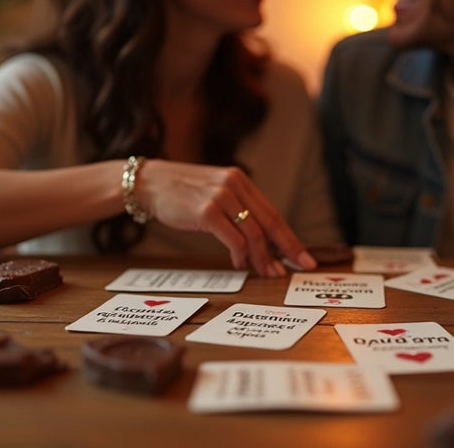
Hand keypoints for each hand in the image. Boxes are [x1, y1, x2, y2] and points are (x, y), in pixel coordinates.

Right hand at [136, 160, 316, 276]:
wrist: (149, 182)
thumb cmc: (181, 193)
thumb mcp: (214, 192)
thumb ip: (236, 207)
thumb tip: (259, 239)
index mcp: (240, 181)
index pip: (273, 213)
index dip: (290, 237)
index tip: (303, 255)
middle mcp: (235, 185)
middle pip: (270, 222)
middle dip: (287, 249)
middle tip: (299, 268)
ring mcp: (221, 197)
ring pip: (254, 233)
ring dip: (263, 257)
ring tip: (268, 272)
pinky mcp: (206, 211)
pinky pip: (233, 239)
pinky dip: (240, 255)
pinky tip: (239, 264)